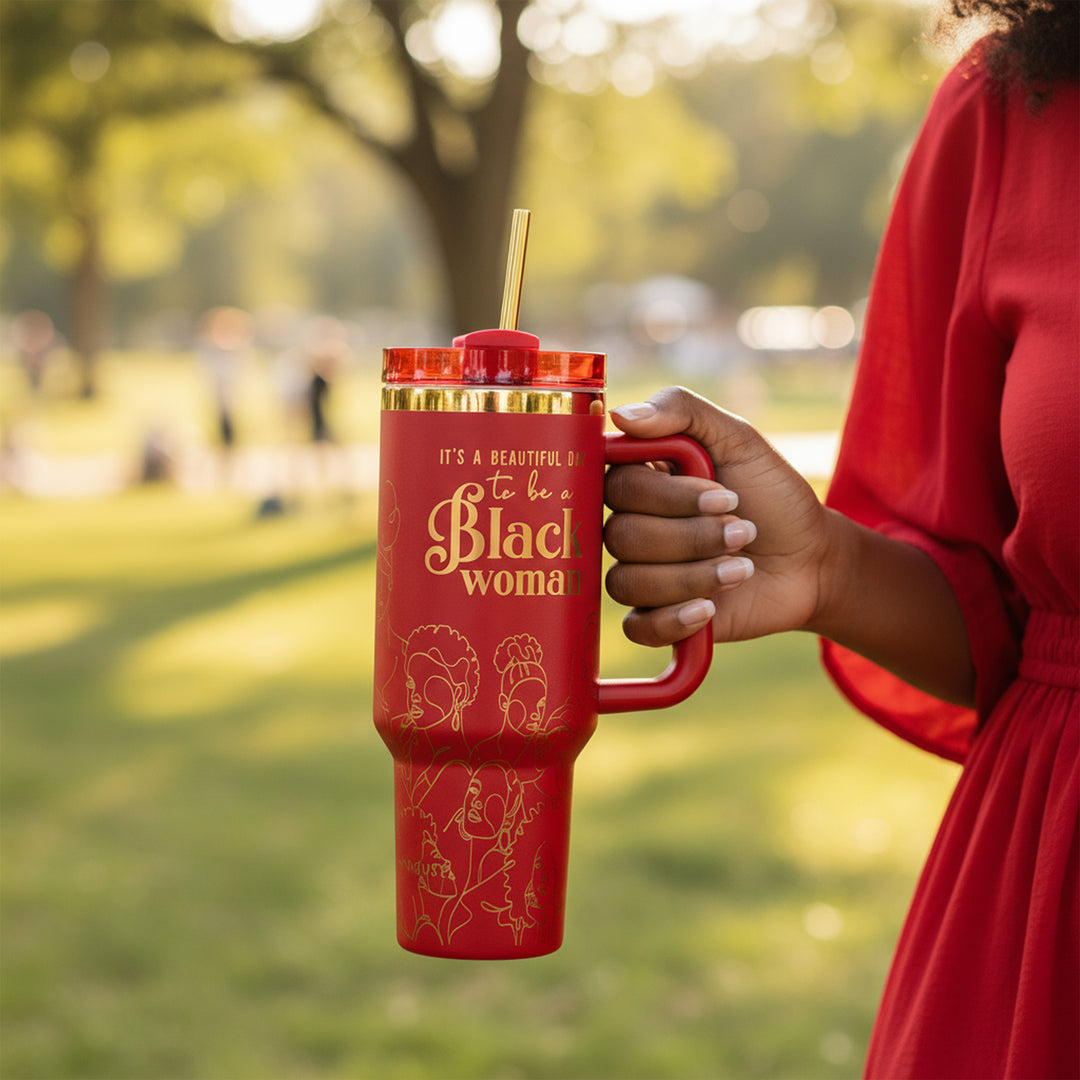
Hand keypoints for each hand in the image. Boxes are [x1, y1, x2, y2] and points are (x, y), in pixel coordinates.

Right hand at [604, 386, 831, 647]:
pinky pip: (637, 627)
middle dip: (693, 537)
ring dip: (695, 575)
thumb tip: (619, 414)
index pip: (616, 483)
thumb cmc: (773, 495)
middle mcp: (632, 524)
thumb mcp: (739, 439)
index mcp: (643, 478)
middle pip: (622, 535)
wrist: (812, 560)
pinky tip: (711, 608)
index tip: (723, 495)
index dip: (666, 495)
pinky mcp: (655, 617)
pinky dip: (674, 619)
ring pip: (628, 581)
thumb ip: (682, 411)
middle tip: (743, 530)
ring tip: (741, 566)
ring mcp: (641, 573)